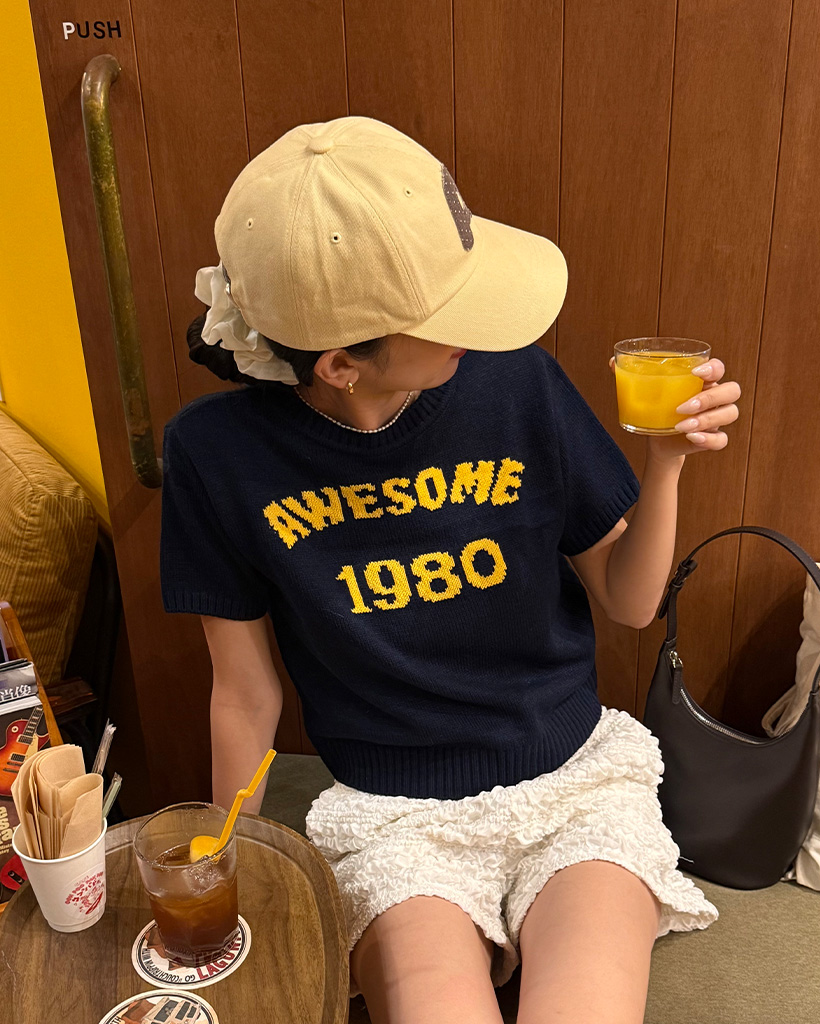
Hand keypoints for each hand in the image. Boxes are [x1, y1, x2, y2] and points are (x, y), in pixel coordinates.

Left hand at [608, 357, 740, 461]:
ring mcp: (717, 418)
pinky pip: (722, 440)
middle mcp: (716, 396)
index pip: (718, 367)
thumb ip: (630, 374)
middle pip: (731, 390)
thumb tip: (612, 362)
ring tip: (681, 426)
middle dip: (710, 397)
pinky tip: (691, 438)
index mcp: (702, 379)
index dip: (713, 368)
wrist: (657, 439)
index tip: (695, 372)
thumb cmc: (656, 408)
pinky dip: (709, 440)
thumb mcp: (645, 391)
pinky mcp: (713, 439)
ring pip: (729, 413)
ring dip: (707, 420)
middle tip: (683, 407)